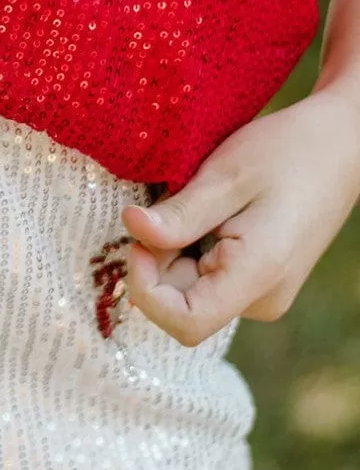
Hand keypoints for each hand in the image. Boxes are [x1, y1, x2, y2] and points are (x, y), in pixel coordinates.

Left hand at [119, 85, 359, 346]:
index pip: (185, 323)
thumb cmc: (289, 152)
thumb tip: (131, 227)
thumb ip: (180, 213)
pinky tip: (207, 211)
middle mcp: (262, 299)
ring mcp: (262, 293)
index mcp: (258, 276)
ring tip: (195, 202)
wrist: (339, 146)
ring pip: (190, 289)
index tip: (140, 236)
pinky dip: (190, 248)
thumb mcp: (227, 175)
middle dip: (158, 258)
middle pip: (181, 303)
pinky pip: (207, 277)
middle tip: (165, 204)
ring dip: (174, 250)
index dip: (146, 287)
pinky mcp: (259, 281)